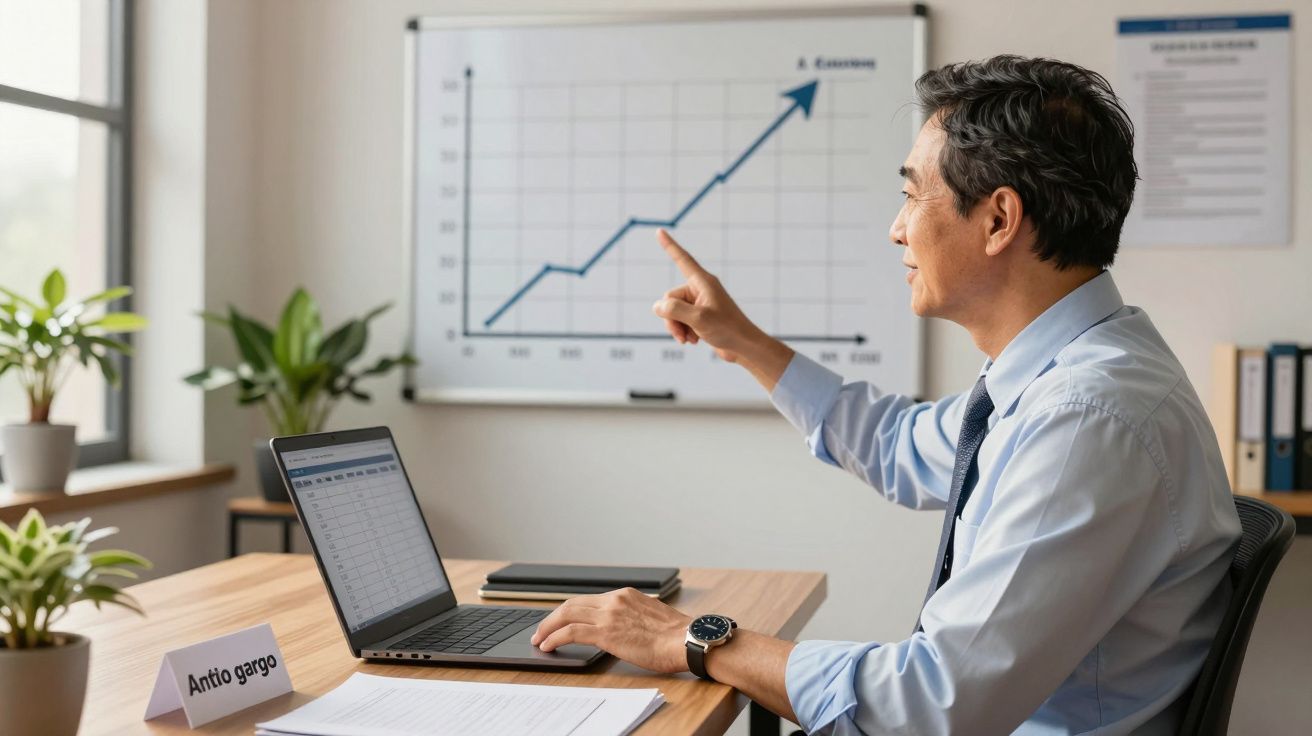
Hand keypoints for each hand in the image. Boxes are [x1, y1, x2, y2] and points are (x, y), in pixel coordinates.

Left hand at [530, 588, 691, 672]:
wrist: (686, 640)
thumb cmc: (676, 636)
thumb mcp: (652, 616)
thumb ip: (634, 616)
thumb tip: (624, 628)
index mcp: (625, 595)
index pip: (589, 599)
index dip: (570, 610)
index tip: (560, 620)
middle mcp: (615, 600)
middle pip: (572, 603)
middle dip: (552, 616)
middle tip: (542, 629)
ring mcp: (609, 615)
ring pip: (566, 614)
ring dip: (548, 627)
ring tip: (539, 639)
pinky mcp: (606, 632)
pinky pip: (571, 632)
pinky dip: (555, 637)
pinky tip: (548, 646)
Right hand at [651, 229, 794, 389]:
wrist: (744, 348)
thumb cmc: (727, 329)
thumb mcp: (698, 318)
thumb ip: (674, 309)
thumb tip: (658, 306)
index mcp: (703, 282)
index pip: (682, 259)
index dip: (669, 245)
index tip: (659, 231)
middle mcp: (700, 289)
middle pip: (670, 298)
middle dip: (671, 318)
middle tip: (682, 334)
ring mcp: (699, 304)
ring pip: (672, 312)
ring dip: (677, 328)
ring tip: (689, 340)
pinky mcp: (700, 317)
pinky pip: (680, 321)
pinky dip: (683, 332)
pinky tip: (694, 341)